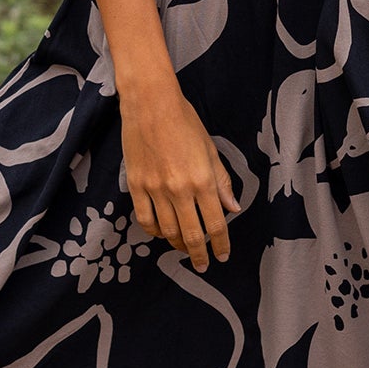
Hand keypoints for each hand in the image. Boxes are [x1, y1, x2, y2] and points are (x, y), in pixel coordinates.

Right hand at [118, 76, 239, 271]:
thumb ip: (221, 182)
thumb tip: (232, 209)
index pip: (215, 224)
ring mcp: (155, 189)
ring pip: (167, 231)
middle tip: (203, 264)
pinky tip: (161, 232)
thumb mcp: (210, 150)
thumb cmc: (185, 122)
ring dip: (177, 244)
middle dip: (199, 254)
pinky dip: (154, 231)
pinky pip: (144, 219)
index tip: (223, 256)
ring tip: (183, 247)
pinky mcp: (135, 185)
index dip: (221, 245)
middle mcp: (179, 189)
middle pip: (191, 235)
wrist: (150, 103)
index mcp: (202, 180)